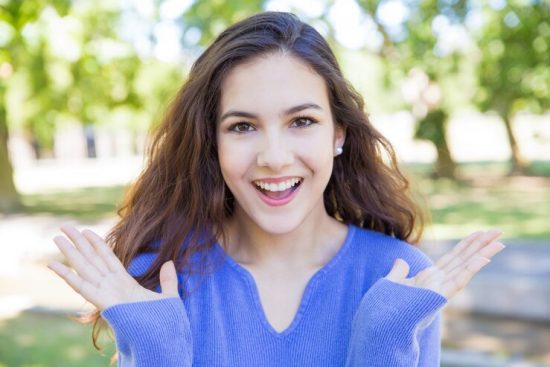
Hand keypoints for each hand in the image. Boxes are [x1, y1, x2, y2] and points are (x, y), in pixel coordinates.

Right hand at [48, 224, 178, 309]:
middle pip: (91, 258)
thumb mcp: (168, 296)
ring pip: (83, 267)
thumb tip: (170, 263)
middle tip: (64, 226)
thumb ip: (168, 280)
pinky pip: (81, 286)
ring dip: (70, 252)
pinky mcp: (101, 302)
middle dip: (78, 243)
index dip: (97, 244)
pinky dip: (66, 275)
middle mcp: (111, 285)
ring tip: (57, 237)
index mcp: (125, 283)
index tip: (87, 230)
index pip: (108, 258)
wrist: (159, 337)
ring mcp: (104, 292)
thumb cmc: (161, 321)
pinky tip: (53, 264)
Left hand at [385, 229, 504, 299]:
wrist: (386, 323)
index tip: (479, 233)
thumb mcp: (393, 284)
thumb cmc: (389, 307)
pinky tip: (484, 257)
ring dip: (483, 254)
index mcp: (431, 277)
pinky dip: (471, 269)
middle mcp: (440, 281)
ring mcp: (442, 289)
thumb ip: (398, 272)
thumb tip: (400, 261)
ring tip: (499, 242)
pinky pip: (459, 280)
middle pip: (464, 259)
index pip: (453, 257)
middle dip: (481, 245)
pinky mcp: (441, 296)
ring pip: (466, 267)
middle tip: (498, 231)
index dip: (466, 245)